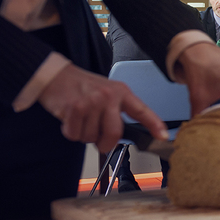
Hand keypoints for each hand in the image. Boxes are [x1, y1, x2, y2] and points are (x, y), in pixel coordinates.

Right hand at [39, 64, 167, 153]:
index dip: (154, 124)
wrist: (57, 76)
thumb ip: (118, 111)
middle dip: (105, 144)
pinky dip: (71, 132)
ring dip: (84, 135)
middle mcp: (109, 96)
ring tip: (81, 120)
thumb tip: (125, 136)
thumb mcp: (107, 92)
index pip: (142, 110)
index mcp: (121, 92)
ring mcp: (91, 102)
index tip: (163, 136)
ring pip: (92, 137)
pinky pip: (75, 135)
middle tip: (99, 139)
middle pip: (114, 134)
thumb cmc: (83, 86)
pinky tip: (70, 119)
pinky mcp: (74, 109)